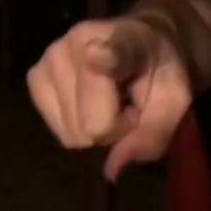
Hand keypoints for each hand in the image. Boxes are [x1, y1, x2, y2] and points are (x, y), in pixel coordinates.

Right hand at [26, 18, 192, 179]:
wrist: (145, 45)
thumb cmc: (161, 72)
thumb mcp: (175, 103)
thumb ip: (153, 133)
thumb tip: (112, 170)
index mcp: (124, 40)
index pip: (110, 53)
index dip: (105, 59)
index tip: (96, 56)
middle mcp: (77, 43)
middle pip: (90, 124)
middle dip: (114, 127)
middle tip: (128, 104)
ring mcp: (49, 58)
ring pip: (71, 132)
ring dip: (96, 127)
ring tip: (111, 100)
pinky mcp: (35, 76)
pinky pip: (58, 131)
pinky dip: (77, 126)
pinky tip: (90, 102)